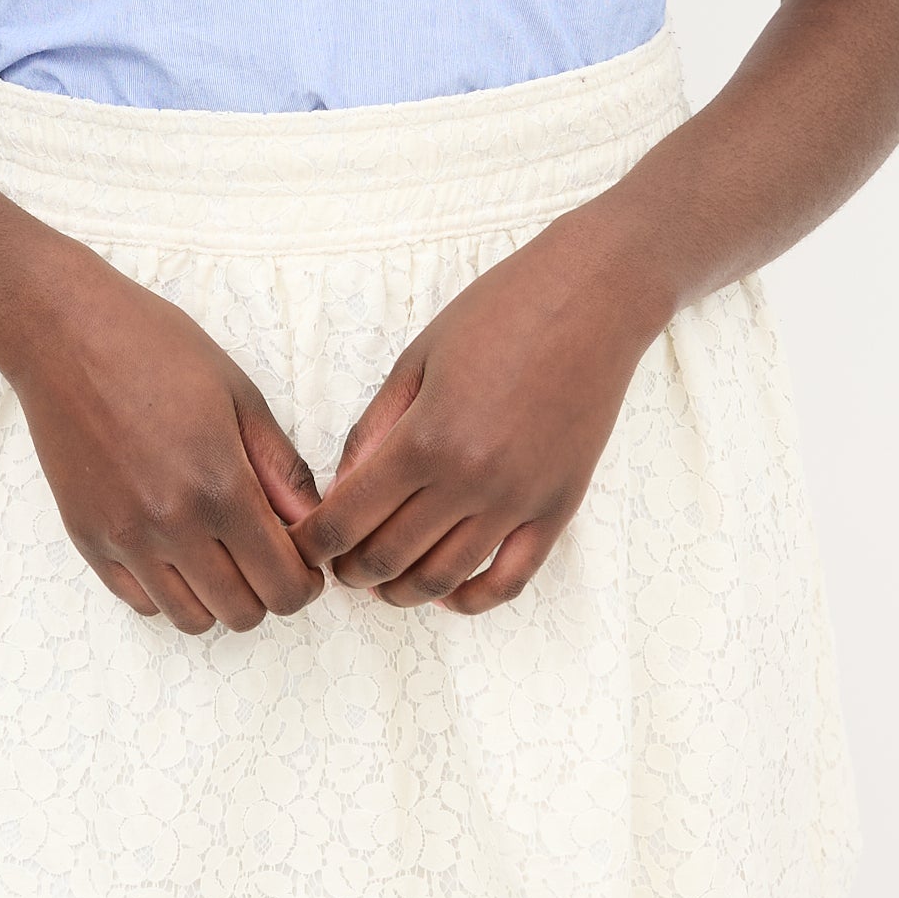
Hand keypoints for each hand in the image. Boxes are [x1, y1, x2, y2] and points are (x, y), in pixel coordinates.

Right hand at [0, 238, 325, 634]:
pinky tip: (175, 547)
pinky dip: (167, 590)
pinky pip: (140, 601)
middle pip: (242, 613)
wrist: (63, 333)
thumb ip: (281, 468)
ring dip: (217, 597)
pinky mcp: (86, 539)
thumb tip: (313, 524)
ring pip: (190, 619)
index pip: (283, 585)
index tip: (303, 559)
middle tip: (265, 553)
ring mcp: (123, 538)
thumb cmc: (157, 349)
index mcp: (220, 485)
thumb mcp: (239, 395)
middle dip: (267, 591)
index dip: (305, 581)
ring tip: (220, 551)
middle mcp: (171, 524)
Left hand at [289, 204, 671, 612]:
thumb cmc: (500, 312)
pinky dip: (472, 598)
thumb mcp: (418, 358)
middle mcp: (470, 480)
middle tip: (340, 564)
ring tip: (384, 581)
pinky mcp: (558, 508)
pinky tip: (447, 591)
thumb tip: (342, 488)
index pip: (349, 519)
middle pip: (389, 558)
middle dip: (352, 571)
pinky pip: (511, 579)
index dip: (317, 544)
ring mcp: (518, 500)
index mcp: (425, 438)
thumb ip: (374, 428)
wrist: (592, 299)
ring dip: (402, 591)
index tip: (305, 547)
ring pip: (443, 578)